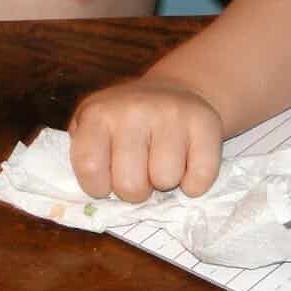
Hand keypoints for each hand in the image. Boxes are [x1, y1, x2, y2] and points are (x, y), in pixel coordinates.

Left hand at [67, 77, 223, 201]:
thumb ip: (85, 159)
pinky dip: (194, 183)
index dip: (98, 186)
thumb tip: (93, 199)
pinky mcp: (205, 124)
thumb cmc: (127, 122)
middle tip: (140, 171)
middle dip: (135, 190)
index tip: (107, 180)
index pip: (90, 168)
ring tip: (162, 162)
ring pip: (166, 181)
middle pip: (130, 185)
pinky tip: (187, 164)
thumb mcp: (92, 128)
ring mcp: (171, 114)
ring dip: (165, 182)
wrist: (175, 90)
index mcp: (98, 114)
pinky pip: (199, 179)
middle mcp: (133, 110)